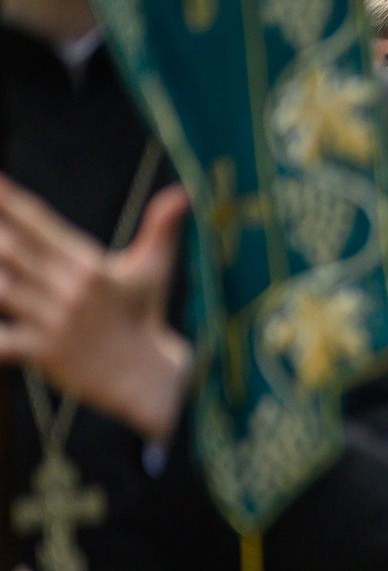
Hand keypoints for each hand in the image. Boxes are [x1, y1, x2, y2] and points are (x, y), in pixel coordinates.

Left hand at [0, 176, 193, 440]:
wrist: (150, 379)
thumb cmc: (144, 315)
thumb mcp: (155, 269)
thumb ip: (161, 227)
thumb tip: (185, 192)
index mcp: (90, 265)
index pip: (41, 224)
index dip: (10, 201)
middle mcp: (70, 290)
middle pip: (12, 251)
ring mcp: (54, 322)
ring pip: (2, 291)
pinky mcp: (43, 353)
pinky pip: (3, 342)